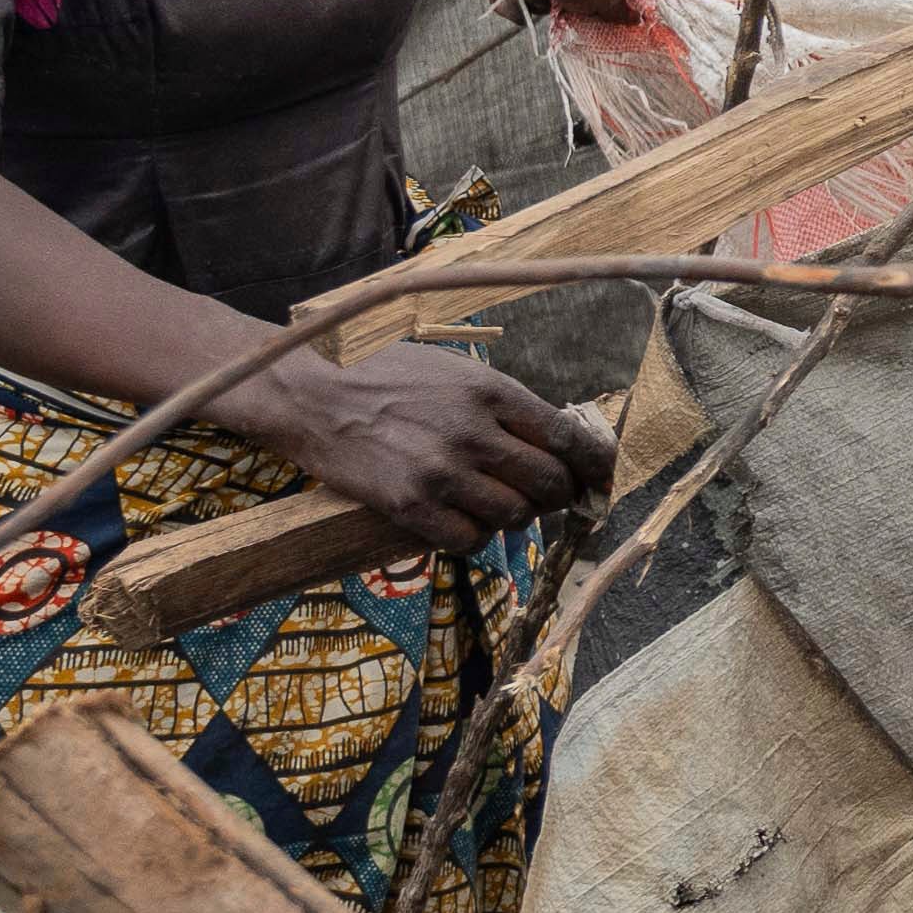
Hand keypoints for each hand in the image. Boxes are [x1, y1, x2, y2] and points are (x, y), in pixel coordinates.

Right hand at [225, 344, 609, 541]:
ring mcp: (442, 472)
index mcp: (489, 390)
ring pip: (514, 517)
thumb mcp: (453, 370)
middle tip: (547, 498)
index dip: (593, 466)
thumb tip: (559, 440)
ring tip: (496, 505)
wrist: (313, 397)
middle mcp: (472, 431)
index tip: (599, 478)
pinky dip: (474, 538)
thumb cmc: (386, 378)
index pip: (567, 437)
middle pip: (549, 483)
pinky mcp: (411, 506)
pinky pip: (469, 541)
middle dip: (558, 497)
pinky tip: (462, 522)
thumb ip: (503, 403)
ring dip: (514, 518)